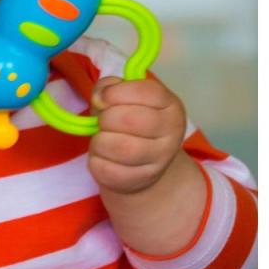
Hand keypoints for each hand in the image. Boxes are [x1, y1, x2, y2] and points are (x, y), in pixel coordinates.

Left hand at [88, 76, 186, 194]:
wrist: (142, 165)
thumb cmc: (130, 124)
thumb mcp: (124, 98)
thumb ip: (110, 88)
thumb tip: (99, 97)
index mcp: (170, 106)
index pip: (146, 91)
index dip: (115, 93)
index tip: (103, 98)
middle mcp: (172, 133)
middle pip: (129, 119)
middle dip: (106, 118)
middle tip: (103, 122)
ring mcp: (159, 160)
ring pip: (119, 147)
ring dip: (100, 141)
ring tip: (103, 140)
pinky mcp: (139, 180)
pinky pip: (106, 169)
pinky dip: (96, 160)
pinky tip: (104, 157)